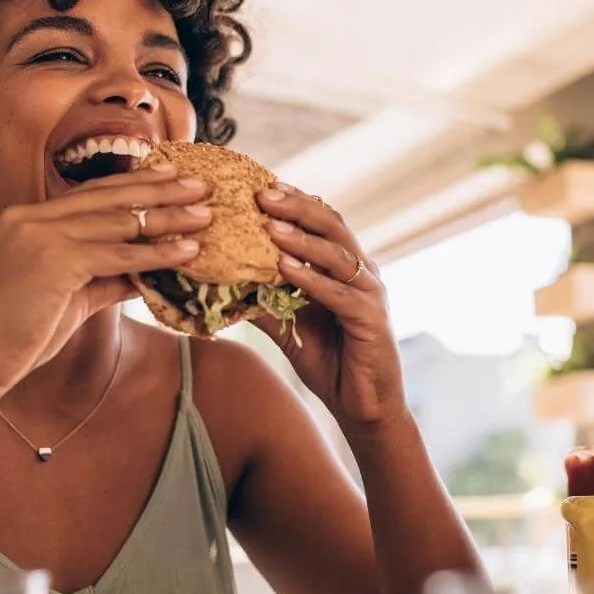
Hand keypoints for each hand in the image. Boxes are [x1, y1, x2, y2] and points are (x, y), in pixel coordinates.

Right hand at [0, 164, 210, 400]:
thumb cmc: (17, 335)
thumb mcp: (68, 297)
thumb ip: (104, 278)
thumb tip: (145, 273)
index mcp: (28, 218)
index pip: (92, 193)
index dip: (134, 184)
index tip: (170, 177)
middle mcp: (32, 217)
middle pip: (110, 197)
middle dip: (160, 189)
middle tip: (200, 184)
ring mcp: (41, 235)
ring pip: (120, 221)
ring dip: (169, 218)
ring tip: (206, 215)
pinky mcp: (54, 260)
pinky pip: (119, 254)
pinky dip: (157, 253)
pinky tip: (187, 251)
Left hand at [254, 183, 406, 428]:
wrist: (363, 407)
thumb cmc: (329, 361)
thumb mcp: (288, 325)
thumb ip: (264, 300)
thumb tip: (222, 281)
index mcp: (346, 266)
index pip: (322, 221)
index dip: (294, 201)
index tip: (260, 185)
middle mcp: (362, 272)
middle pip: (332, 225)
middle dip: (297, 207)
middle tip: (262, 193)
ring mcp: (371, 294)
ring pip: (336, 254)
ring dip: (301, 238)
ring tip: (270, 225)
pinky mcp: (371, 320)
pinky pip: (339, 293)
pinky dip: (311, 278)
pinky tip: (285, 267)